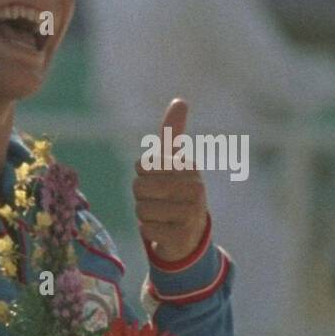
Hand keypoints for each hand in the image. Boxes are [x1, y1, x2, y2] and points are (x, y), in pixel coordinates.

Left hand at [133, 98, 208, 262]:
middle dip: (141, 196)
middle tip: (158, 200)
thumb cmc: (175, 190)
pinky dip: (149, 230)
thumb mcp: (173, 160)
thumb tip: (180, 100)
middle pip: (139, 187)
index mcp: (189, 167)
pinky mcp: (183, 236)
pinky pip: (146, 229)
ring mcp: (191, 214)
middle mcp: (195, 188)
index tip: (158, 178)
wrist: (190, 232)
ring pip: (141, 210)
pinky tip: (163, 229)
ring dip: (144, 214)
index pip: (143, 164)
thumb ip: (173, 132)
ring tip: (161, 214)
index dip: (142, 174)